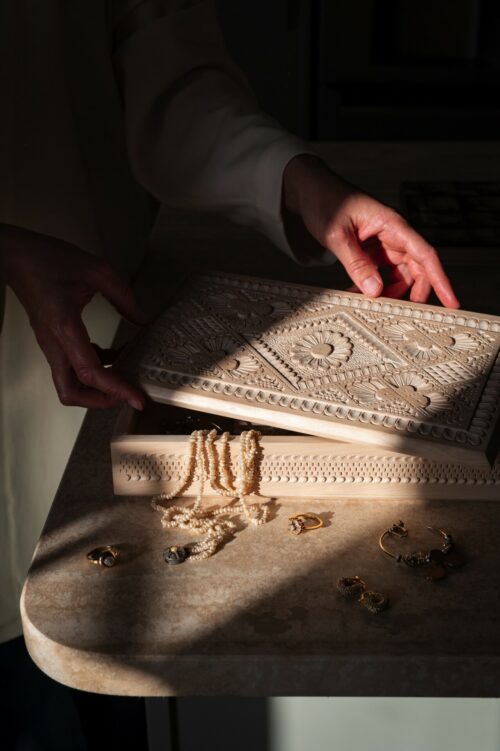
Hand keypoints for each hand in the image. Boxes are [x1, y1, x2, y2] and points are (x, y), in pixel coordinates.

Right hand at [0, 224, 145, 408]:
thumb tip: (142, 321)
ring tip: (125, 373)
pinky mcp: (51, 339)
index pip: (90, 373)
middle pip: (71, 391)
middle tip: (127, 393)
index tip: (137, 400)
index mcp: (65, 327)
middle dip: (100, 400)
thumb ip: (123, 297)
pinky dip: (92, 368)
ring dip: (96, 387)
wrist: (16, 255)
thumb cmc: (49, 259)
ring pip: (68, 382)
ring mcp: (50, 343)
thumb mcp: (96, 270)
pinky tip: (114, 354)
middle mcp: (54, 342)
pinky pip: (70, 366)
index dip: (116, 390)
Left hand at [282, 155, 459, 307]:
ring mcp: (383, 241)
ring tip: (370, 302)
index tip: (451, 301)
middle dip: (414, 292)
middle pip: (417, 268)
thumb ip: (356, 264)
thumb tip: (375, 291)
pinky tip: (359, 293)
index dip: (441, 280)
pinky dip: (375, 285)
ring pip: (400, 272)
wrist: (308, 190)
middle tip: (401, 313)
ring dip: (390, 291)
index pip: (425, 254)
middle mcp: (393, 233)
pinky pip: (382, 271)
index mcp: (392, 225)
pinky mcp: (372, 248)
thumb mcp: (338, 236)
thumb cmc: (325, 202)